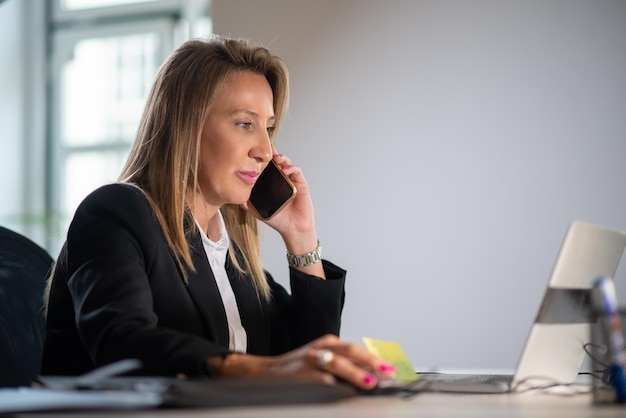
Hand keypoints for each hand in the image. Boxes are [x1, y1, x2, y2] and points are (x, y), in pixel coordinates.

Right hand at [211, 334, 395, 390]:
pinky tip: (345, 393)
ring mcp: (310, 361)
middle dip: (369, 362)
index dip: (373, 358)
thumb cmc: (297, 369)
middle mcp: (320, 348)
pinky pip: (322, 381)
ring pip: (336, 364)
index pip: (355, 349)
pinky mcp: (302, 376)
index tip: (390, 369)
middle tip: (386, 373)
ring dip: (355, 374)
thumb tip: (371, 376)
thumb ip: (343, 364)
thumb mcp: (321, 358)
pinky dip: (335, 387)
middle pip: (349, 351)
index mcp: (328, 342)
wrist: (265, 373)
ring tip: (369, 382)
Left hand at [242, 148, 317, 253]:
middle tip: (265, 148)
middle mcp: (281, 178)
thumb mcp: (258, 211)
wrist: (293, 228)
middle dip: (271, 153)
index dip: (260, 158)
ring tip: (275, 157)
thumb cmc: (278, 219)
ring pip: (286, 162)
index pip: (265, 166)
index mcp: (270, 182)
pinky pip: (297, 171)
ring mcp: (291, 179)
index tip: (253, 153)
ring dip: (281, 157)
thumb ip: (248, 204)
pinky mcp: (300, 183)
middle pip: (276, 160)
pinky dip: (291, 167)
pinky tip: (285, 169)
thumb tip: (236, 197)